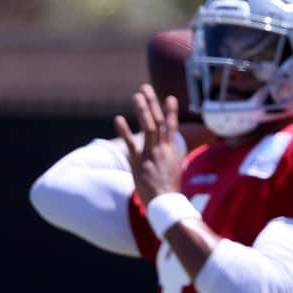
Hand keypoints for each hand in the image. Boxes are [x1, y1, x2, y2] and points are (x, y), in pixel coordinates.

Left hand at [115, 84, 182, 204]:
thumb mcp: (173, 173)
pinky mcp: (139, 162)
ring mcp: (151, 155)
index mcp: (171, 152)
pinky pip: (131, 144)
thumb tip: (169, 159)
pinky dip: (125, 131)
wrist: (166, 203)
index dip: (170, 111)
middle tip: (146, 88)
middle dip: (153, 103)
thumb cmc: (170, 192)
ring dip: (143, 110)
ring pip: (149, 128)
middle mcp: (162, 150)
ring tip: (137, 95)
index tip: (170, 98)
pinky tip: (118, 119)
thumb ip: (169, 162)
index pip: (171, 127)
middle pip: (159, 121)